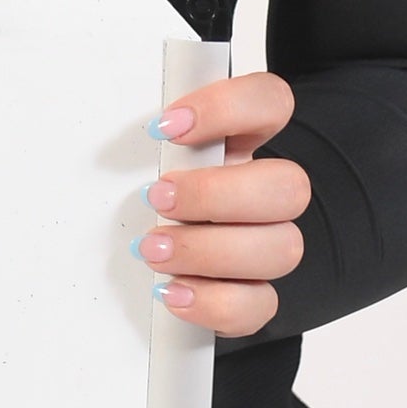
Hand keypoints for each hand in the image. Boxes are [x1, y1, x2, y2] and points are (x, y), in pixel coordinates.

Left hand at [137, 72, 311, 338]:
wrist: (138, 260)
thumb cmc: (141, 198)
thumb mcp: (141, 159)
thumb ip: (146, 142)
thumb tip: (117, 142)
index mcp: (239, 141)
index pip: (270, 101)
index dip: (229, 107)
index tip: (166, 127)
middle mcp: (263, 192)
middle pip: (290, 186)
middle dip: (216, 194)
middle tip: (158, 197)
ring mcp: (266, 246)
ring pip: (283, 249)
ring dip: (210, 250)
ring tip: (152, 250)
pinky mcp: (253, 297)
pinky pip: (259, 306)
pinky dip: (213, 302)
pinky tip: (172, 291)